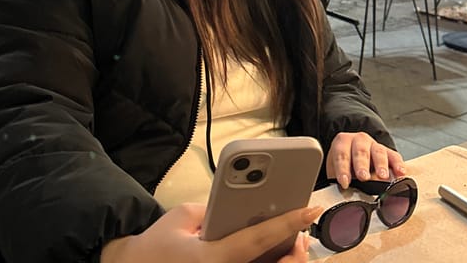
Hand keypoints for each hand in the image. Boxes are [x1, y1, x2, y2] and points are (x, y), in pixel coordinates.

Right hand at [100, 202, 321, 262]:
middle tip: (301, 232)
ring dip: (284, 262)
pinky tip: (274, 257)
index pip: (258, 240)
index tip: (310, 209)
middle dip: (294, 251)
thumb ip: (214, 211)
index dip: (288, 223)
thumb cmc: (156, 245)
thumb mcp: (183, 217)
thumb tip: (244, 209)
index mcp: (211, 259)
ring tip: (293, 245)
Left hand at [325, 131, 405, 188]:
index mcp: (343, 142)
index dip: (342, 169)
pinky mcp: (389, 152)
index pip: (341, 154)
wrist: (355, 159)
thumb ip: (341, 180)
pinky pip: (395, 157)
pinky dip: (398, 165)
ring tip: (382, 177)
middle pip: (360, 151)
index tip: (344, 182)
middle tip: (363, 177)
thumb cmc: (345, 166)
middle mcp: (360, 140)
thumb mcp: (338, 170)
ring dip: (380, 165)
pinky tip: (401, 173)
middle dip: (362, 165)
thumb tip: (343, 197)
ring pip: (378, 152)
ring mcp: (375, 145)